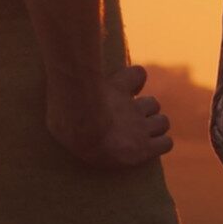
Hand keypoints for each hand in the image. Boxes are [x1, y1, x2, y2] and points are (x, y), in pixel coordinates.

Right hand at [47, 64, 175, 168]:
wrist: (83, 128)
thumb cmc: (68, 113)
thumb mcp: (64, 95)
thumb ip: (67, 92)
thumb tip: (56, 86)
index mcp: (117, 87)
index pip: (138, 75)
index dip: (134, 82)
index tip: (128, 89)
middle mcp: (133, 105)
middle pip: (152, 103)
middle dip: (144, 112)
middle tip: (127, 124)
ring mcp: (140, 126)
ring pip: (162, 122)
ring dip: (153, 127)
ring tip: (138, 137)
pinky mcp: (145, 147)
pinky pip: (166, 143)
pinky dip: (161, 144)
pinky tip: (150, 148)